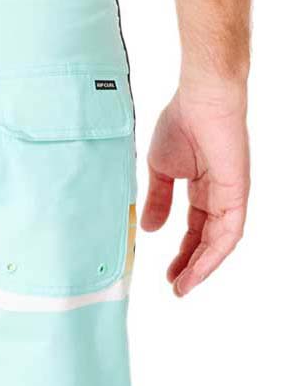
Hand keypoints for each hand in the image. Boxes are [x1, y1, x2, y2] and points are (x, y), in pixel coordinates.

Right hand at [142, 81, 249, 296]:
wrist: (200, 97)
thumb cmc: (182, 121)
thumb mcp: (160, 170)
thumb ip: (157, 200)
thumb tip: (147, 228)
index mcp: (203, 189)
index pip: (195, 230)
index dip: (183, 254)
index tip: (168, 274)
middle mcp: (220, 196)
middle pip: (208, 241)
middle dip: (191, 266)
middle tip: (176, 288)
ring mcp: (231, 195)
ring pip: (220, 242)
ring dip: (203, 267)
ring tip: (184, 285)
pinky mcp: (237, 192)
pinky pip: (229, 231)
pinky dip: (214, 253)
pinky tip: (199, 268)